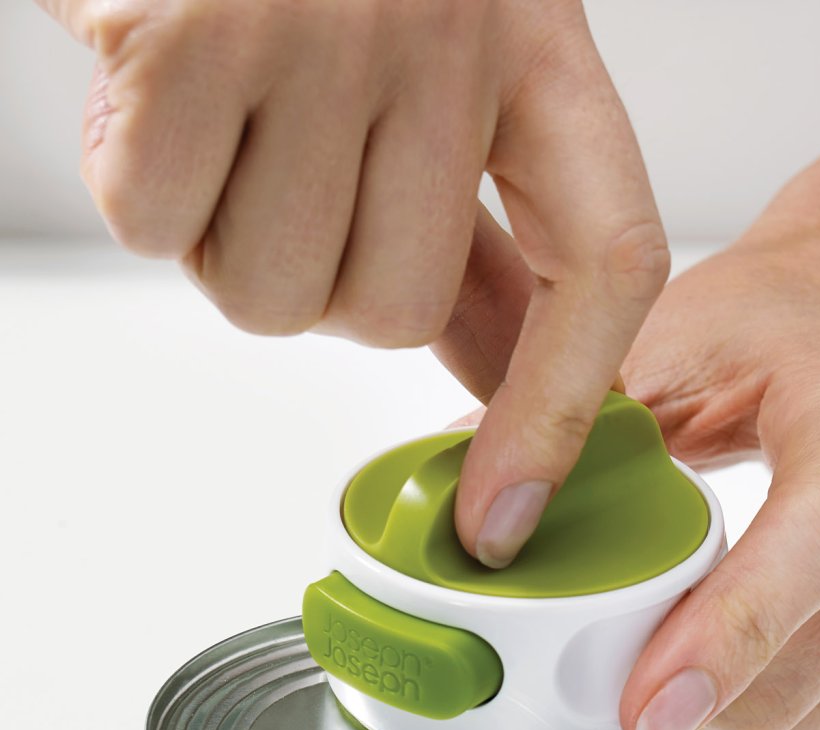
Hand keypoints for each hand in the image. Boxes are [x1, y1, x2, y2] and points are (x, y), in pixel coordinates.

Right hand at [41, 0, 668, 567]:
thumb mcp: (440, 86)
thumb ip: (480, 242)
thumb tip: (505, 391)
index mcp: (537, 43)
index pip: (604, 264)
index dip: (560, 410)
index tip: (506, 521)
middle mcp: (448, 29)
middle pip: (394, 316)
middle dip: (327, 286)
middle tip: (291, 176)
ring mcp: (321, 26)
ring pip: (279, 297)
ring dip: (235, 245)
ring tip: (228, 128)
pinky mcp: (189, 34)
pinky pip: (162, 227)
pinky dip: (147, 194)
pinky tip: (159, 102)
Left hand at [617, 182, 819, 729]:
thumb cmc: (790, 320)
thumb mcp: (679, 336)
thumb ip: (585, 419)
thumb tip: (476, 500)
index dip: (731, 636)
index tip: (645, 710)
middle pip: (810, 662)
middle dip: (691, 702)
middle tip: (595, 677)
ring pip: (815, 715)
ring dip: (716, 720)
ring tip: (651, 664)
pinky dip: (757, 719)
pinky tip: (711, 667)